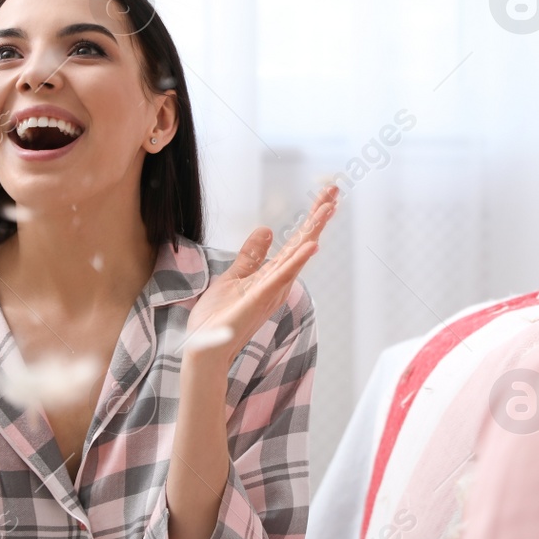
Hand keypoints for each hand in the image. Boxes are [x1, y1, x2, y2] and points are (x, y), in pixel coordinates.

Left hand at [182, 185, 338, 367]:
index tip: (325, 195)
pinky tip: (311, 245)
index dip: (310, 219)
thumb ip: (252, 255)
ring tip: (329, 208)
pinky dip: (297, 261)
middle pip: (303, 245)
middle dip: (317, 217)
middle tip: (334, 190)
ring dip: (313, 232)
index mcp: (272, 276)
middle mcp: (278, 283)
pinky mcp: (259, 300)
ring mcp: (271, 291)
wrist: (204, 348)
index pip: (296, 242)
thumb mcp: (234, 276)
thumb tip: (266, 228)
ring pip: (297, 256)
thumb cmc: (220, 317)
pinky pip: (281, 277)